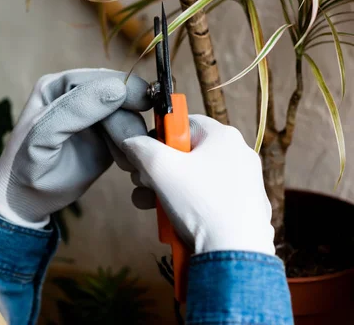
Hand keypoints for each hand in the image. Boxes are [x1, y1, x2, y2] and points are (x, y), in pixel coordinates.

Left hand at [0, 68, 150, 228]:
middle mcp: (80, 96)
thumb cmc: (25, 164)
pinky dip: (131, 149)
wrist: (26, 199)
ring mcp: (96, 118)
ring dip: (131, 137)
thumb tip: (116, 88)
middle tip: (135, 143)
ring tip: (124, 162)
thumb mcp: (43, 133)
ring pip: (128, 117)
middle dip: (128, 118)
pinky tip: (124, 164)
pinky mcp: (108, 139)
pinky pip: (129, 137)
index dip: (124, 86)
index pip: (97, 78)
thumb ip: (75, 108)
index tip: (146, 100)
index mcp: (60, 86)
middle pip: (118, 96)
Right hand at [120, 114, 274, 255]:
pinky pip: (207, 199)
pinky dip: (188, 207)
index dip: (157, 137)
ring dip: (166, 191)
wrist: (234, 254)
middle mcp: (238, 154)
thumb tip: (131, 142)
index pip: (182, 122)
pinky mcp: (245, 208)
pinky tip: (174, 222)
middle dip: (158, 170)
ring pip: (194, 179)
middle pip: (187, 153)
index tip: (143, 156)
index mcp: (223, 136)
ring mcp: (245, 183)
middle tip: (143, 184)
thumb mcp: (159, 167)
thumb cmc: (200, 205)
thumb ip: (140, 147)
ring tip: (151, 206)